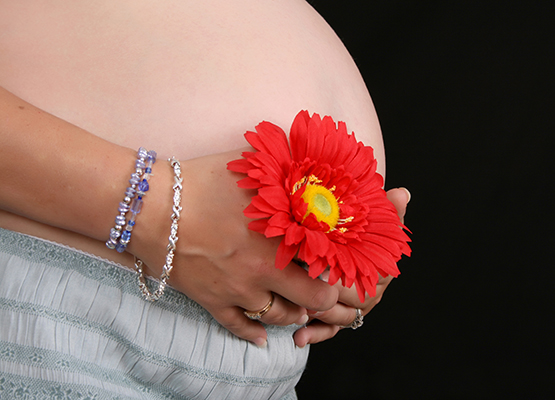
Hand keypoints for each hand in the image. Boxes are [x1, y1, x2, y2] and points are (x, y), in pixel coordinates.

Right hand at [130, 150, 338, 346]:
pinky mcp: (212, 302)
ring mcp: (238, 291)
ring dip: (293, 314)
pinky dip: (254, 335)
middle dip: (322, 298)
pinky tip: (263, 339)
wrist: (150, 207)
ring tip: (297, 307)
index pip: (326, 266)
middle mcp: (265, 272)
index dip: (338, 269)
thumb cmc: (201, 181)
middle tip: (321, 289)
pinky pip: (239, 327)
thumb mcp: (250, 165)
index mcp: (280, 239)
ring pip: (279, 318)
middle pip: (311, 301)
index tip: (337, 265)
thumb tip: (306, 161)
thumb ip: (283, 167)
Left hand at [293, 187, 410, 346]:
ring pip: (340, 317)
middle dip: (329, 297)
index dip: (348, 276)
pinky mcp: (338, 318)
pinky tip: (299, 337)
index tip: (327, 270)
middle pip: (353, 301)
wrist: (348, 239)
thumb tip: (402, 193)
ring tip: (300, 311)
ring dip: (320, 316)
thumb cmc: (362, 229)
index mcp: (383, 271)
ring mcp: (354, 308)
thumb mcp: (374, 218)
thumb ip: (389, 210)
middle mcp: (371, 293)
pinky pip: (329, 330)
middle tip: (307, 290)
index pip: (369, 278)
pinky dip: (314, 334)